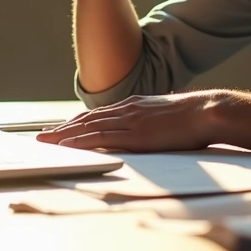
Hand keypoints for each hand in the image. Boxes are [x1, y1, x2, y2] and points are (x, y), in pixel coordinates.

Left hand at [36, 91, 226, 151]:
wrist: (207, 111)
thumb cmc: (195, 116)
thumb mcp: (168, 115)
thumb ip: (153, 121)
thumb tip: (150, 130)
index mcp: (136, 105)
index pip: (100, 114)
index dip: (79, 121)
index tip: (64, 127)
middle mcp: (127, 110)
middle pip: (87, 119)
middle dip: (64, 127)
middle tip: (43, 134)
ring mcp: (129, 121)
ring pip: (88, 127)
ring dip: (64, 134)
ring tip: (46, 140)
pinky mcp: (133, 134)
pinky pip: (99, 137)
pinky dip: (80, 141)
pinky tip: (67, 145)